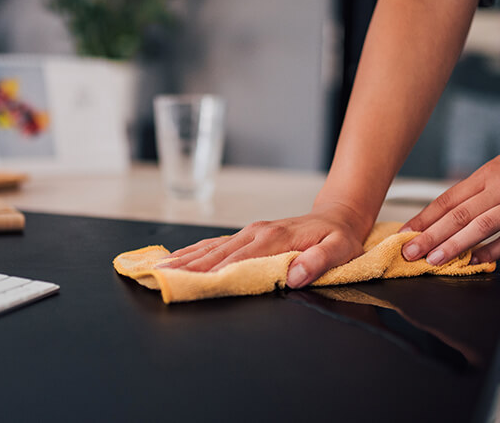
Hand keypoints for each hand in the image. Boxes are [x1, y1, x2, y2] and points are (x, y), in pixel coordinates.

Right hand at [157, 202, 372, 287]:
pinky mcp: (248, 235)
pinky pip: (216, 244)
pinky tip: (178, 258)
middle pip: (216, 254)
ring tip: (159, 269)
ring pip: (211, 248)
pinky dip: (194, 251)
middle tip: (160, 280)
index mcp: (274, 239)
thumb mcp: (340, 250)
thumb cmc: (339, 237)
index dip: (212, 274)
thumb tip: (295, 276)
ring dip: (184, 259)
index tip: (188, 284)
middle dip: (187, 268)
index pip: (238, 261)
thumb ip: (320, 262)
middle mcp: (256, 233)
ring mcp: (250, 233)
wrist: (338, 216)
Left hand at [399, 117, 499, 264]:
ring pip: (481, 226)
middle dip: (429, 236)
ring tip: (434, 261)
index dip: (424, 217)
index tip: (405, 232)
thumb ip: (484, 187)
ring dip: (454, 246)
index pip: (448, 198)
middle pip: (458, 214)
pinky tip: (477, 261)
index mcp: (490, 172)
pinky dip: (494, 251)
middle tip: (409, 252)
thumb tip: (457, 211)